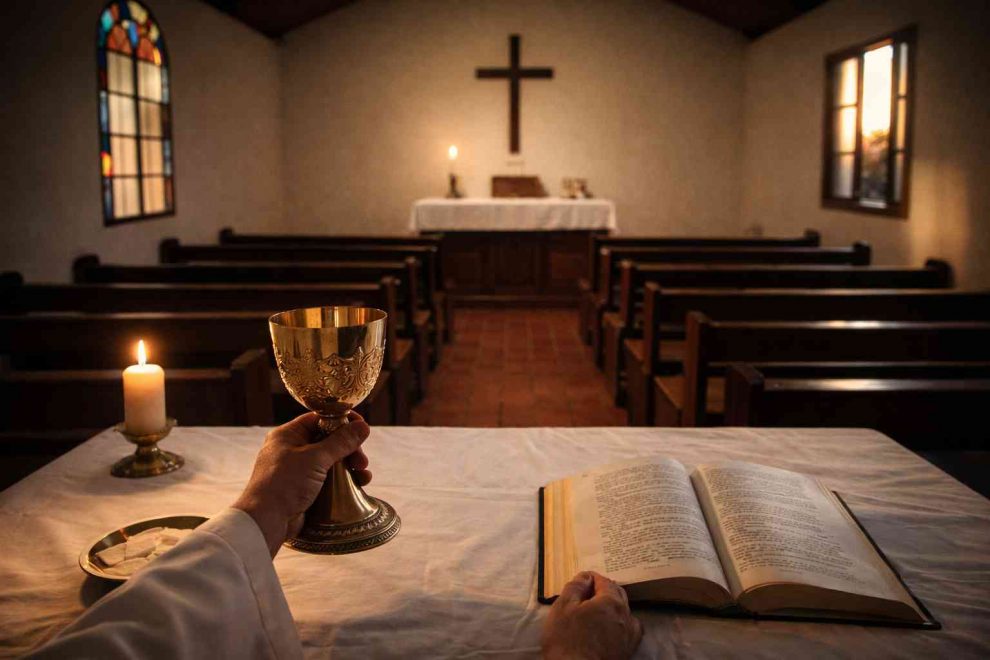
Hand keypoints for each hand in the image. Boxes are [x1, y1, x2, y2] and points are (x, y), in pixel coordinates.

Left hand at [233, 411, 371, 556]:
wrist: (266, 522)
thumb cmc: (285, 484)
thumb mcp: (315, 459)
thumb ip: (341, 442)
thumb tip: (363, 426)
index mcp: (288, 435)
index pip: (319, 419)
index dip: (342, 421)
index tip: (361, 427)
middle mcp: (292, 449)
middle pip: (329, 440)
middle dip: (349, 448)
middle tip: (361, 461)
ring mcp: (298, 470)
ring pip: (331, 460)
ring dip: (350, 465)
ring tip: (363, 474)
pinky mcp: (305, 488)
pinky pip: (329, 478)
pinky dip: (344, 479)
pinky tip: (358, 484)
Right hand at [541, 571, 642, 659]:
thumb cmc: (567, 639)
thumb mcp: (563, 607)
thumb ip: (575, 587)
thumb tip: (586, 577)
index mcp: (611, 601)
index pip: (603, 581)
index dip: (591, 578)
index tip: (580, 581)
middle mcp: (626, 615)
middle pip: (617, 594)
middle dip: (603, 590)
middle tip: (585, 596)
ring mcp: (630, 634)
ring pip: (625, 611)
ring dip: (613, 606)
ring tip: (598, 611)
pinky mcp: (629, 650)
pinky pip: (630, 629)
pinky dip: (622, 623)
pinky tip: (613, 627)